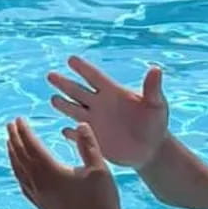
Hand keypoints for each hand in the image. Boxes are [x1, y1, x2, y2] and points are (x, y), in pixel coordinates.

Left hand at [7, 118, 123, 208]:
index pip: (33, 147)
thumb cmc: (102, 199)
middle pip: (22, 158)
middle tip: (9, 125)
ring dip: (13, 156)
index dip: (25, 132)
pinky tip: (19, 171)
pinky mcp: (42, 207)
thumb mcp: (99, 168)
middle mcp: (41, 185)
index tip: (18, 119)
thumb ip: (88, 144)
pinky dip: (18, 174)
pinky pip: (24, 186)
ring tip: (9, 143)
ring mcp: (40, 198)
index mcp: (52, 172)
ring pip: (20, 173)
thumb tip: (80, 124)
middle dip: (15, 139)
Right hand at [48, 56, 168, 168]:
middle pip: (78, 91)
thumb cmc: (156, 122)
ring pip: (74, 111)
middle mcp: (100, 104)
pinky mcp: (94, 140)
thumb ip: (152, 88)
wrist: (152, 148)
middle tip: (50, 75)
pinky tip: (64, 131)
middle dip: (64, 83)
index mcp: (113, 92)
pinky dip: (72, 134)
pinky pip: (79, 135)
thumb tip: (156, 68)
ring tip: (53, 99)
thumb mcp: (157, 104)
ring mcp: (95, 122)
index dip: (83, 68)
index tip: (71, 59)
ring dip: (64, 105)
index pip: (95, 77)